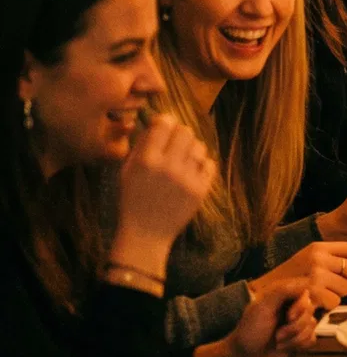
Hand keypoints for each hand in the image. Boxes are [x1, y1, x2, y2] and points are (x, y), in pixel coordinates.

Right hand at [113, 113, 216, 260]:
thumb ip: (142, 144)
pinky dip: (201, 165)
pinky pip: (209, 164)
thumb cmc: (133, 200)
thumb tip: (159, 121)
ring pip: (199, 146)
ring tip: (182, 160)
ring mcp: (187, 179)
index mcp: (147, 161)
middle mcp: (168, 167)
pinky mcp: (200, 190)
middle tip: (174, 144)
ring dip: (191, 150)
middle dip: (179, 134)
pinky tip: (191, 172)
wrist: (146, 234)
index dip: (165, 121)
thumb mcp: (127, 170)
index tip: (164, 126)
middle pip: (185, 131)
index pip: (164, 124)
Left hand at [220, 281, 318, 356]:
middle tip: (277, 335)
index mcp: (282, 297)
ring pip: (313, 325)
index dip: (301, 305)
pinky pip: (312, 339)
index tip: (289, 316)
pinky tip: (285, 348)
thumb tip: (304, 285)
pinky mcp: (300, 340)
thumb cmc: (250, 331)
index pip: (305, 292)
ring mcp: (296, 324)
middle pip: (310, 310)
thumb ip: (282, 291)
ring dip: (294, 338)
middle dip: (295, 327)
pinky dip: (299, 345)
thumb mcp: (262, 307)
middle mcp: (291, 308)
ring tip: (278, 343)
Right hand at [249, 239, 346, 312]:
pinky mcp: (311, 290)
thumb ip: (330, 261)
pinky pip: (334, 301)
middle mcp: (319, 256)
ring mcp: (314, 272)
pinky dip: (327, 306)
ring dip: (338, 297)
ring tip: (321, 297)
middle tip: (338, 290)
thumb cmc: (288, 281)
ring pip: (346, 288)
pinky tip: (316, 304)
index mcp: (319, 247)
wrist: (263, 296)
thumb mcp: (309, 263)